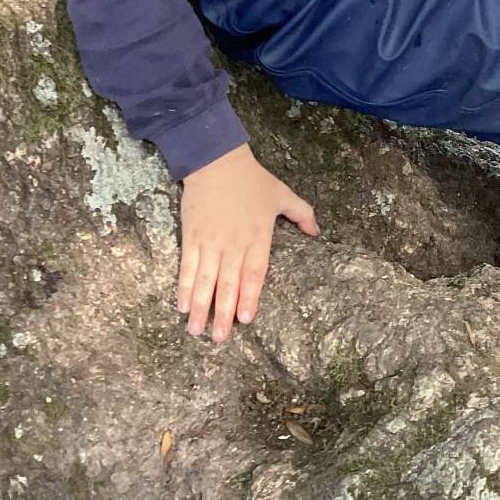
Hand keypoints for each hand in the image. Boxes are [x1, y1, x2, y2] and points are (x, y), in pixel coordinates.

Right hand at [177, 144, 318, 341]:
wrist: (217, 161)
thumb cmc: (252, 180)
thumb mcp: (282, 194)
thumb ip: (302, 213)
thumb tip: (316, 231)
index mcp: (258, 237)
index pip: (254, 273)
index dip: (249, 296)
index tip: (245, 319)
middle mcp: (234, 244)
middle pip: (228, 283)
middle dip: (223, 313)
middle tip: (219, 339)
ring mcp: (210, 242)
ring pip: (205, 280)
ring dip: (200, 306)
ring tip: (196, 331)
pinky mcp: (191, 236)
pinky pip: (187, 266)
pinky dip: (184, 286)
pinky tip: (182, 305)